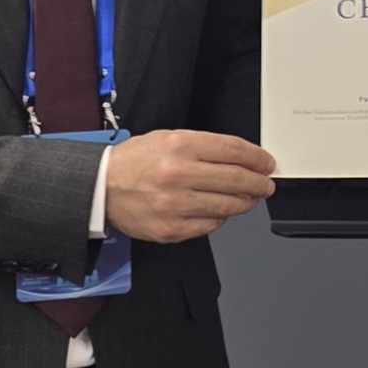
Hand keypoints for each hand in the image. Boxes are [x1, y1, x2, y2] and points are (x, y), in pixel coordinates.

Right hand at [104, 130, 275, 243]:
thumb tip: (243, 158)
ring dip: (245, 202)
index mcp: (179, 146)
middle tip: (265, 184)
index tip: (267, 164)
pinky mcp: (171, 228)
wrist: (100, 187)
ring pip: (228, 205)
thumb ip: (205, 147)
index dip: (258, 158)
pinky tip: (220, 211)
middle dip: (258, 182)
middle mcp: (178, 174)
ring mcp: (175, 204)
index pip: (234, 150)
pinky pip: (211, 225)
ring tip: (248, 198)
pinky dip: (221, 218)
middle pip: (237, 179)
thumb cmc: (134, 162)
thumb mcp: (168, 138)